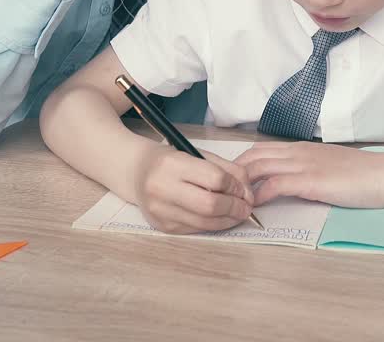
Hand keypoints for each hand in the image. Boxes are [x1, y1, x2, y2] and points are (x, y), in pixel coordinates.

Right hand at [133, 146, 255, 234]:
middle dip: (235, 208)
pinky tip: (220, 217)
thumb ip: (225, 169)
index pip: (215, 179)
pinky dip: (213, 224)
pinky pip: (196, 229)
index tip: (244, 189)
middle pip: (210, 205)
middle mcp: (162, 189)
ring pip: (205, 222)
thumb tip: (247, 192)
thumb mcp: (197, 154)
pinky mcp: (163, 226)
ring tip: (238, 213)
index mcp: (172, 164)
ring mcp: (161, 211)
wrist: (136, 172)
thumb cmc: (170, 160)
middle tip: (247, 207)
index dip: (236, 186)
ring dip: (228, 220)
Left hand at [235, 142, 383, 208]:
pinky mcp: (309, 181)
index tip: (230, 180)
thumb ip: (307, 169)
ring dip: (241, 184)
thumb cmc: (362, 174)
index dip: (240, 164)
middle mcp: (297, 152)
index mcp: (300, 148)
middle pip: (252, 156)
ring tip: (232, 201)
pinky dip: (259, 196)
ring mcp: (302, 165)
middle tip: (223, 192)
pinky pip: (274, 185)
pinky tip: (253, 207)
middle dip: (233, 173)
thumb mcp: (327, 165)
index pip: (259, 150)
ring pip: (258, 167)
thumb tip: (289, 182)